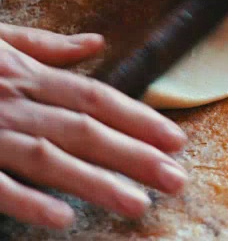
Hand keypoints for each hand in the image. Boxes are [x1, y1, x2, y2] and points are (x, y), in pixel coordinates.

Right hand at [0, 23, 187, 228]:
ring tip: (138, 205)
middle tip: (176, 180)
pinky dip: (22, 200)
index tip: (176, 139)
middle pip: (84, 131)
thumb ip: (46, 44)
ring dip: (95, 183)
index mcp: (26, 74)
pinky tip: (60, 218)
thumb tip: (97, 43)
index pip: (96, 97)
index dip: (139, 118)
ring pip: (48, 158)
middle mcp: (14, 100)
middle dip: (134, 156)